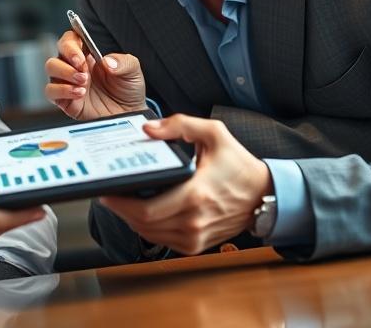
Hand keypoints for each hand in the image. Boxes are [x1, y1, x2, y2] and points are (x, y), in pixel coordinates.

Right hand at [44, 30, 145, 119]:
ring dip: (65, 72)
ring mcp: (68, 83)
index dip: (72, 42)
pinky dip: (62, 90)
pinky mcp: (65, 100)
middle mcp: (75, 67)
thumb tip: (106, 61)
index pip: (71, 39)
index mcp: (88, 55)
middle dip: (69, 57)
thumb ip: (123, 62)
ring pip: (50, 67)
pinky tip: (79, 93)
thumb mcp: (132, 71)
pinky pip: (51, 91)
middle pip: (58, 51)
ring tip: (83, 81)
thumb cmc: (128, 90)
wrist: (128, 114)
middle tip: (83, 68)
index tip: (81, 51)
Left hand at [99, 114, 271, 254]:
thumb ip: (180, 125)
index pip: (146, 210)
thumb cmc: (239, 164)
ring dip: (132, 219)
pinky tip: (142, 212)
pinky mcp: (196, 244)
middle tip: (109, 195)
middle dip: (120, 210)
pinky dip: (148, 228)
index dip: (120, 204)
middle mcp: (193, 221)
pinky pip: (162, 240)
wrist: (264, 195)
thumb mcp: (214, 133)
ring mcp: (195, 236)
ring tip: (122, 202)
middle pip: (142, 224)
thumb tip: (149, 129)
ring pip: (149, 235)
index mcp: (195, 195)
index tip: (106, 192)